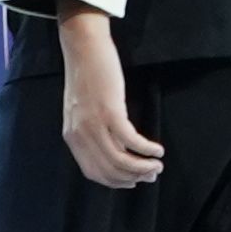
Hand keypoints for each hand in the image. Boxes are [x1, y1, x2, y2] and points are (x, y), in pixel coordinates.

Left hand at [54, 14, 163, 190]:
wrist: (83, 49)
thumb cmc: (87, 78)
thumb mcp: (82, 112)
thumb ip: (92, 132)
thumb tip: (117, 152)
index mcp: (72, 137)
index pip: (94, 173)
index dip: (116, 182)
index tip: (134, 181)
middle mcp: (80, 135)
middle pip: (109, 170)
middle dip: (134, 177)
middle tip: (152, 174)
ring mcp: (93, 124)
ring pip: (120, 160)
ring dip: (142, 168)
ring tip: (157, 166)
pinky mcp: (109, 111)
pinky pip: (130, 140)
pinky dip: (146, 149)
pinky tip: (158, 150)